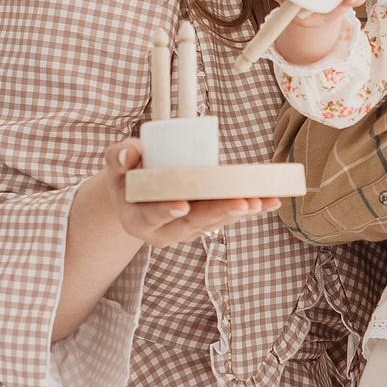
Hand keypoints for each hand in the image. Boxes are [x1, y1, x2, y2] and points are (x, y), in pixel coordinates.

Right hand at [108, 139, 279, 244]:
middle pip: (192, 224)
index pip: (153, 215)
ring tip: (260, 201)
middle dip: (217, 213)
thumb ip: (118, 157)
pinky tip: (270, 201)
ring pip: (214, 223)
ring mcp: (187, 231)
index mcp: (138, 218)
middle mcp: (164, 232)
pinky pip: (228, 218)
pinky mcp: (206, 225)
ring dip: (239, 213)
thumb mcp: (116, 165)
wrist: (135, 196)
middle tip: (240, 203)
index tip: (182, 205)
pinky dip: (250, 210)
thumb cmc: (127, 175)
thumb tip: (128, 154)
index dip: (166, 211)